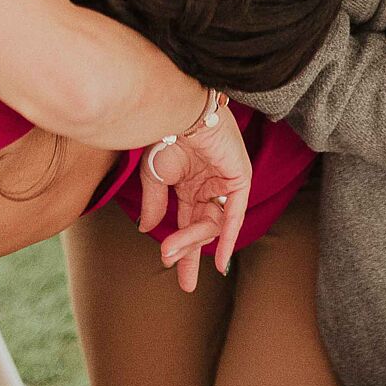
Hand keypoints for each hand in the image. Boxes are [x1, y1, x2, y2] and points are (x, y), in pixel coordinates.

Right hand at [136, 109, 251, 291]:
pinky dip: (227, 238)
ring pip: (212, 224)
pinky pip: (234, 214)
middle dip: (188, 252)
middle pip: (201, 227)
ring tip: (171, 251)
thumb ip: (154, 204)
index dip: (181, 246)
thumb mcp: (154, 175)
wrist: (180, 110)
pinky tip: (218, 261)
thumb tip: (146, 229)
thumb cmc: (165, 133)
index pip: (187, 221)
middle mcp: (208, 185)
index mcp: (189, 183)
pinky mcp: (239, 178)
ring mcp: (224, 182)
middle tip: (179, 276)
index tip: (170, 267)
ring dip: (193, 241)